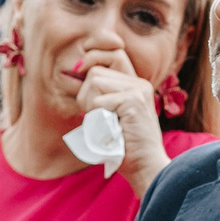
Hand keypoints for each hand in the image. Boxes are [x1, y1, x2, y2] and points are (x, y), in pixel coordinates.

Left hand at [65, 46, 171, 195]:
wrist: (146, 166)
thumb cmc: (124, 147)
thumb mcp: (111, 115)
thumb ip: (101, 95)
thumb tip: (73, 72)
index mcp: (136, 84)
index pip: (112, 53)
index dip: (94, 57)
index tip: (81, 70)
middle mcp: (139, 83)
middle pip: (96, 70)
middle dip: (86, 94)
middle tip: (94, 116)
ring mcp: (138, 90)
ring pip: (95, 80)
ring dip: (89, 104)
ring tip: (102, 122)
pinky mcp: (133, 101)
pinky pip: (99, 99)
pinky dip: (97, 116)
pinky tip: (108, 128)